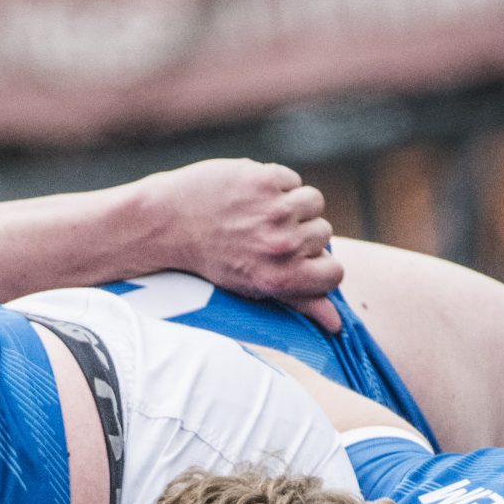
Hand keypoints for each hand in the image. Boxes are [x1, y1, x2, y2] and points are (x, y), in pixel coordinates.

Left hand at [138, 160, 342, 332]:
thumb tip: (337, 324)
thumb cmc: (211, 261)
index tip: (302, 259)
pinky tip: (250, 195)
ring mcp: (276, 210)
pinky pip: (293, 180)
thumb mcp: (254, 289)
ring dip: (294, 205)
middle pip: (324, 234)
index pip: (335, 272)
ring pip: (314, 202)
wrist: (167, 224)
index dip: (321, 264)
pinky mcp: (265, 179)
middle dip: (301, 233)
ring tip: (263, 213)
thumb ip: (299, 303)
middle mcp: (282, 245)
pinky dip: (277, 184)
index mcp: (282, 278)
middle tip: (266, 235)